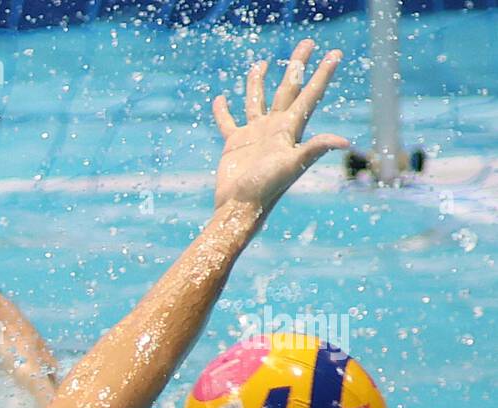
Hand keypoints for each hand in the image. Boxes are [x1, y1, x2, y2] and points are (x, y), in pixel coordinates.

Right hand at [212, 39, 349, 214]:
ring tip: (262, 62)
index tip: (334, 54)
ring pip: (258, 100)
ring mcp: (254, 134)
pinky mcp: (234, 143)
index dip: (323, 75)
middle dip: (298, 65)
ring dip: (259, 81)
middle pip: (288, 89)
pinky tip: (220, 99)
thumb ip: (315, 149)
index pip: (310, 96)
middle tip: (307, 42)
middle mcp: (275, 128)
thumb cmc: (266, 189)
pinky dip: (223, 111)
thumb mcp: (292, 167)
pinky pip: (228, 122)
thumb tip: (345, 141)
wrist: (239, 207)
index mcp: (290, 129)